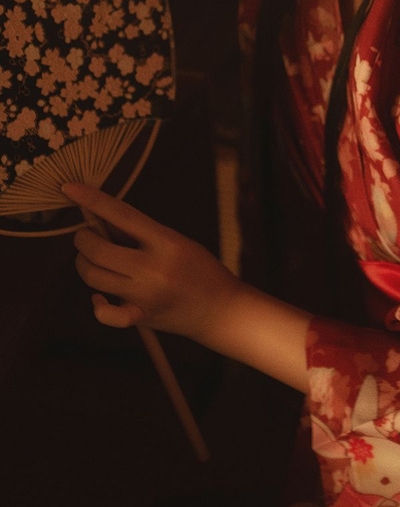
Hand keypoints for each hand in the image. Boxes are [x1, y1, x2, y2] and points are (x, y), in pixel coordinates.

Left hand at [63, 182, 240, 342]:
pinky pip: (106, 314)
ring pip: (94, 277)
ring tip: (93, 259)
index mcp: (166, 242)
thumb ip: (141, 233)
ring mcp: (146, 296)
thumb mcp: (177, 241)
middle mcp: (154, 269)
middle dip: (83, 239)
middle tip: (86, 235)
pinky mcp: (141, 317)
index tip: (70, 188)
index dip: (92, 200)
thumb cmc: (201, 270)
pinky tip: (100, 296)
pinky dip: (97, 304)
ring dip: (84, 263)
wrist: (222, 309)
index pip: (121, 215)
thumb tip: (102, 220)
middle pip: (98, 250)